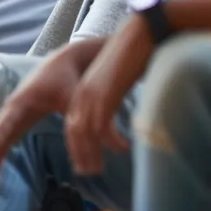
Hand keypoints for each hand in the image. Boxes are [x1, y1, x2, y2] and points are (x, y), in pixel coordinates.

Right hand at [0, 45, 90, 192]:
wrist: (63, 61)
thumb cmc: (70, 79)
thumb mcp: (81, 100)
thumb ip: (95, 123)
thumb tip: (119, 148)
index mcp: (21, 103)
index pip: (3, 128)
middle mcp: (11, 109)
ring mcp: (11, 115)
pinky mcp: (16, 121)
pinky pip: (1, 142)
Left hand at [63, 16, 154, 175]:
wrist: (137, 37)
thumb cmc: (130, 60)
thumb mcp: (114, 85)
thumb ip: (109, 102)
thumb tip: (111, 119)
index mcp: (82, 91)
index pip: (72, 124)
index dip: (76, 145)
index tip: (81, 162)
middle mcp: (82, 94)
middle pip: (75, 132)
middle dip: (80, 154)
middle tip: (88, 172)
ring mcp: (92, 95)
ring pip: (86, 132)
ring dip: (93, 153)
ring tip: (100, 169)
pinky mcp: (105, 94)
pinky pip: (104, 125)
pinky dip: (112, 141)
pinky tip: (124, 149)